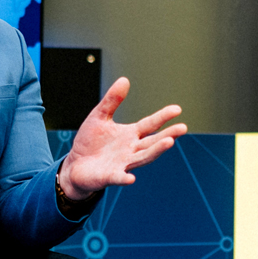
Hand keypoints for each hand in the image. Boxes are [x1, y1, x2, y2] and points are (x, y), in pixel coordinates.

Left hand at [58, 77, 185, 200]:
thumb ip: (112, 100)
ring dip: (155, 151)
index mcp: (131, 135)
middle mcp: (131, 149)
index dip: (163, 117)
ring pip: (143, 157)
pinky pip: (119, 177)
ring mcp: (123, 164)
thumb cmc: (90, 141)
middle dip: (167, 136)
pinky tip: (131, 178)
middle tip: (182, 128)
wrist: (75, 165)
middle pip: (152, 142)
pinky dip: (124, 178)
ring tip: (169, 142)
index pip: (150, 124)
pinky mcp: (110, 176)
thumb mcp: (99, 116)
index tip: (177, 109)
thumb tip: (124, 79)